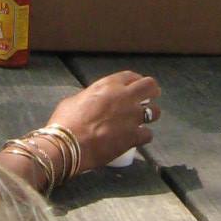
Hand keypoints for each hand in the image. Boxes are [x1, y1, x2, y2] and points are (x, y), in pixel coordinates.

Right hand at [46, 70, 162, 173]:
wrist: (67, 144)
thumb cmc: (66, 121)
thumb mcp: (74, 100)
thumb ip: (89, 97)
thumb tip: (93, 101)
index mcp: (108, 85)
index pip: (131, 76)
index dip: (136, 81)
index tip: (136, 86)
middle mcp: (124, 97)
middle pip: (150, 86)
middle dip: (152, 92)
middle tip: (150, 98)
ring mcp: (132, 117)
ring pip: (155, 112)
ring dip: (150, 116)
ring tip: (144, 121)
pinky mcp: (134, 136)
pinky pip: (148, 135)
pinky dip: (143, 137)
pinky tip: (137, 139)